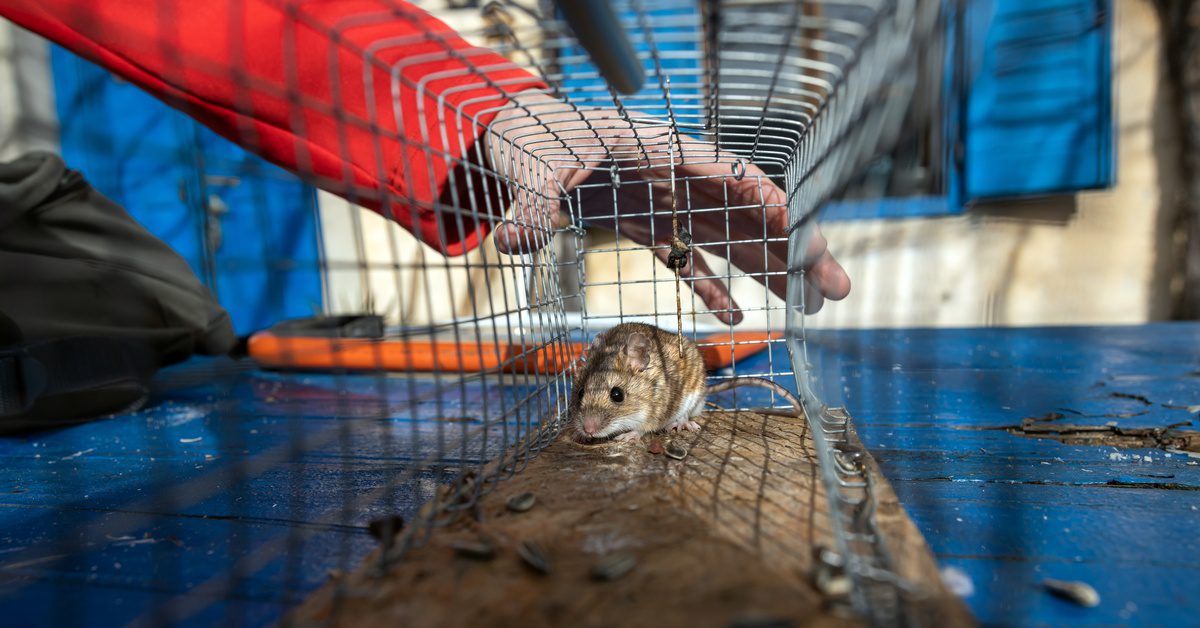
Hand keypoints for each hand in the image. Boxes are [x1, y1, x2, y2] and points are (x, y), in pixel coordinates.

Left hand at [486, 90, 849, 322]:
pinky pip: (689, 262)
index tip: (799, 226)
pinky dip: (710, 289)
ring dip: (772, 273)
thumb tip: (511, 240)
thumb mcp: (533, 164)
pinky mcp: (651, 229)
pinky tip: (734, 320)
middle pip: (748, 215)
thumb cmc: (535, 137)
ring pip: (731, 242)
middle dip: (795, 250)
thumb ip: (533, 203)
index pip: (725, 174)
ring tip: (815, 304)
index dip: (764, 201)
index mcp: (659, 150)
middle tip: (837, 286)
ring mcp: (669, 206)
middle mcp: (677, 180)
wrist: (521, 139)